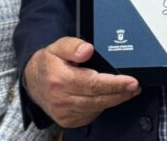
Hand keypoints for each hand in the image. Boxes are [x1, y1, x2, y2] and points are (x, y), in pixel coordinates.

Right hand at [24, 37, 139, 127]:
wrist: (32, 81)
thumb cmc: (48, 63)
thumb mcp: (58, 46)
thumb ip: (73, 45)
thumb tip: (88, 50)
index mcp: (60, 80)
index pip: (93, 84)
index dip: (115, 84)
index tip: (131, 81)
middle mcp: (62, 99)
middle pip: (98, 99)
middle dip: (120, 93)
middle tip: (135, 87)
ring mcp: (64, 113)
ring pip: (96, 108)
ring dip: (114, 100)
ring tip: (126, 91)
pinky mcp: (67, 121)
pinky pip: (91, 115)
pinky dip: (101, 106)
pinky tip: (107, 97)